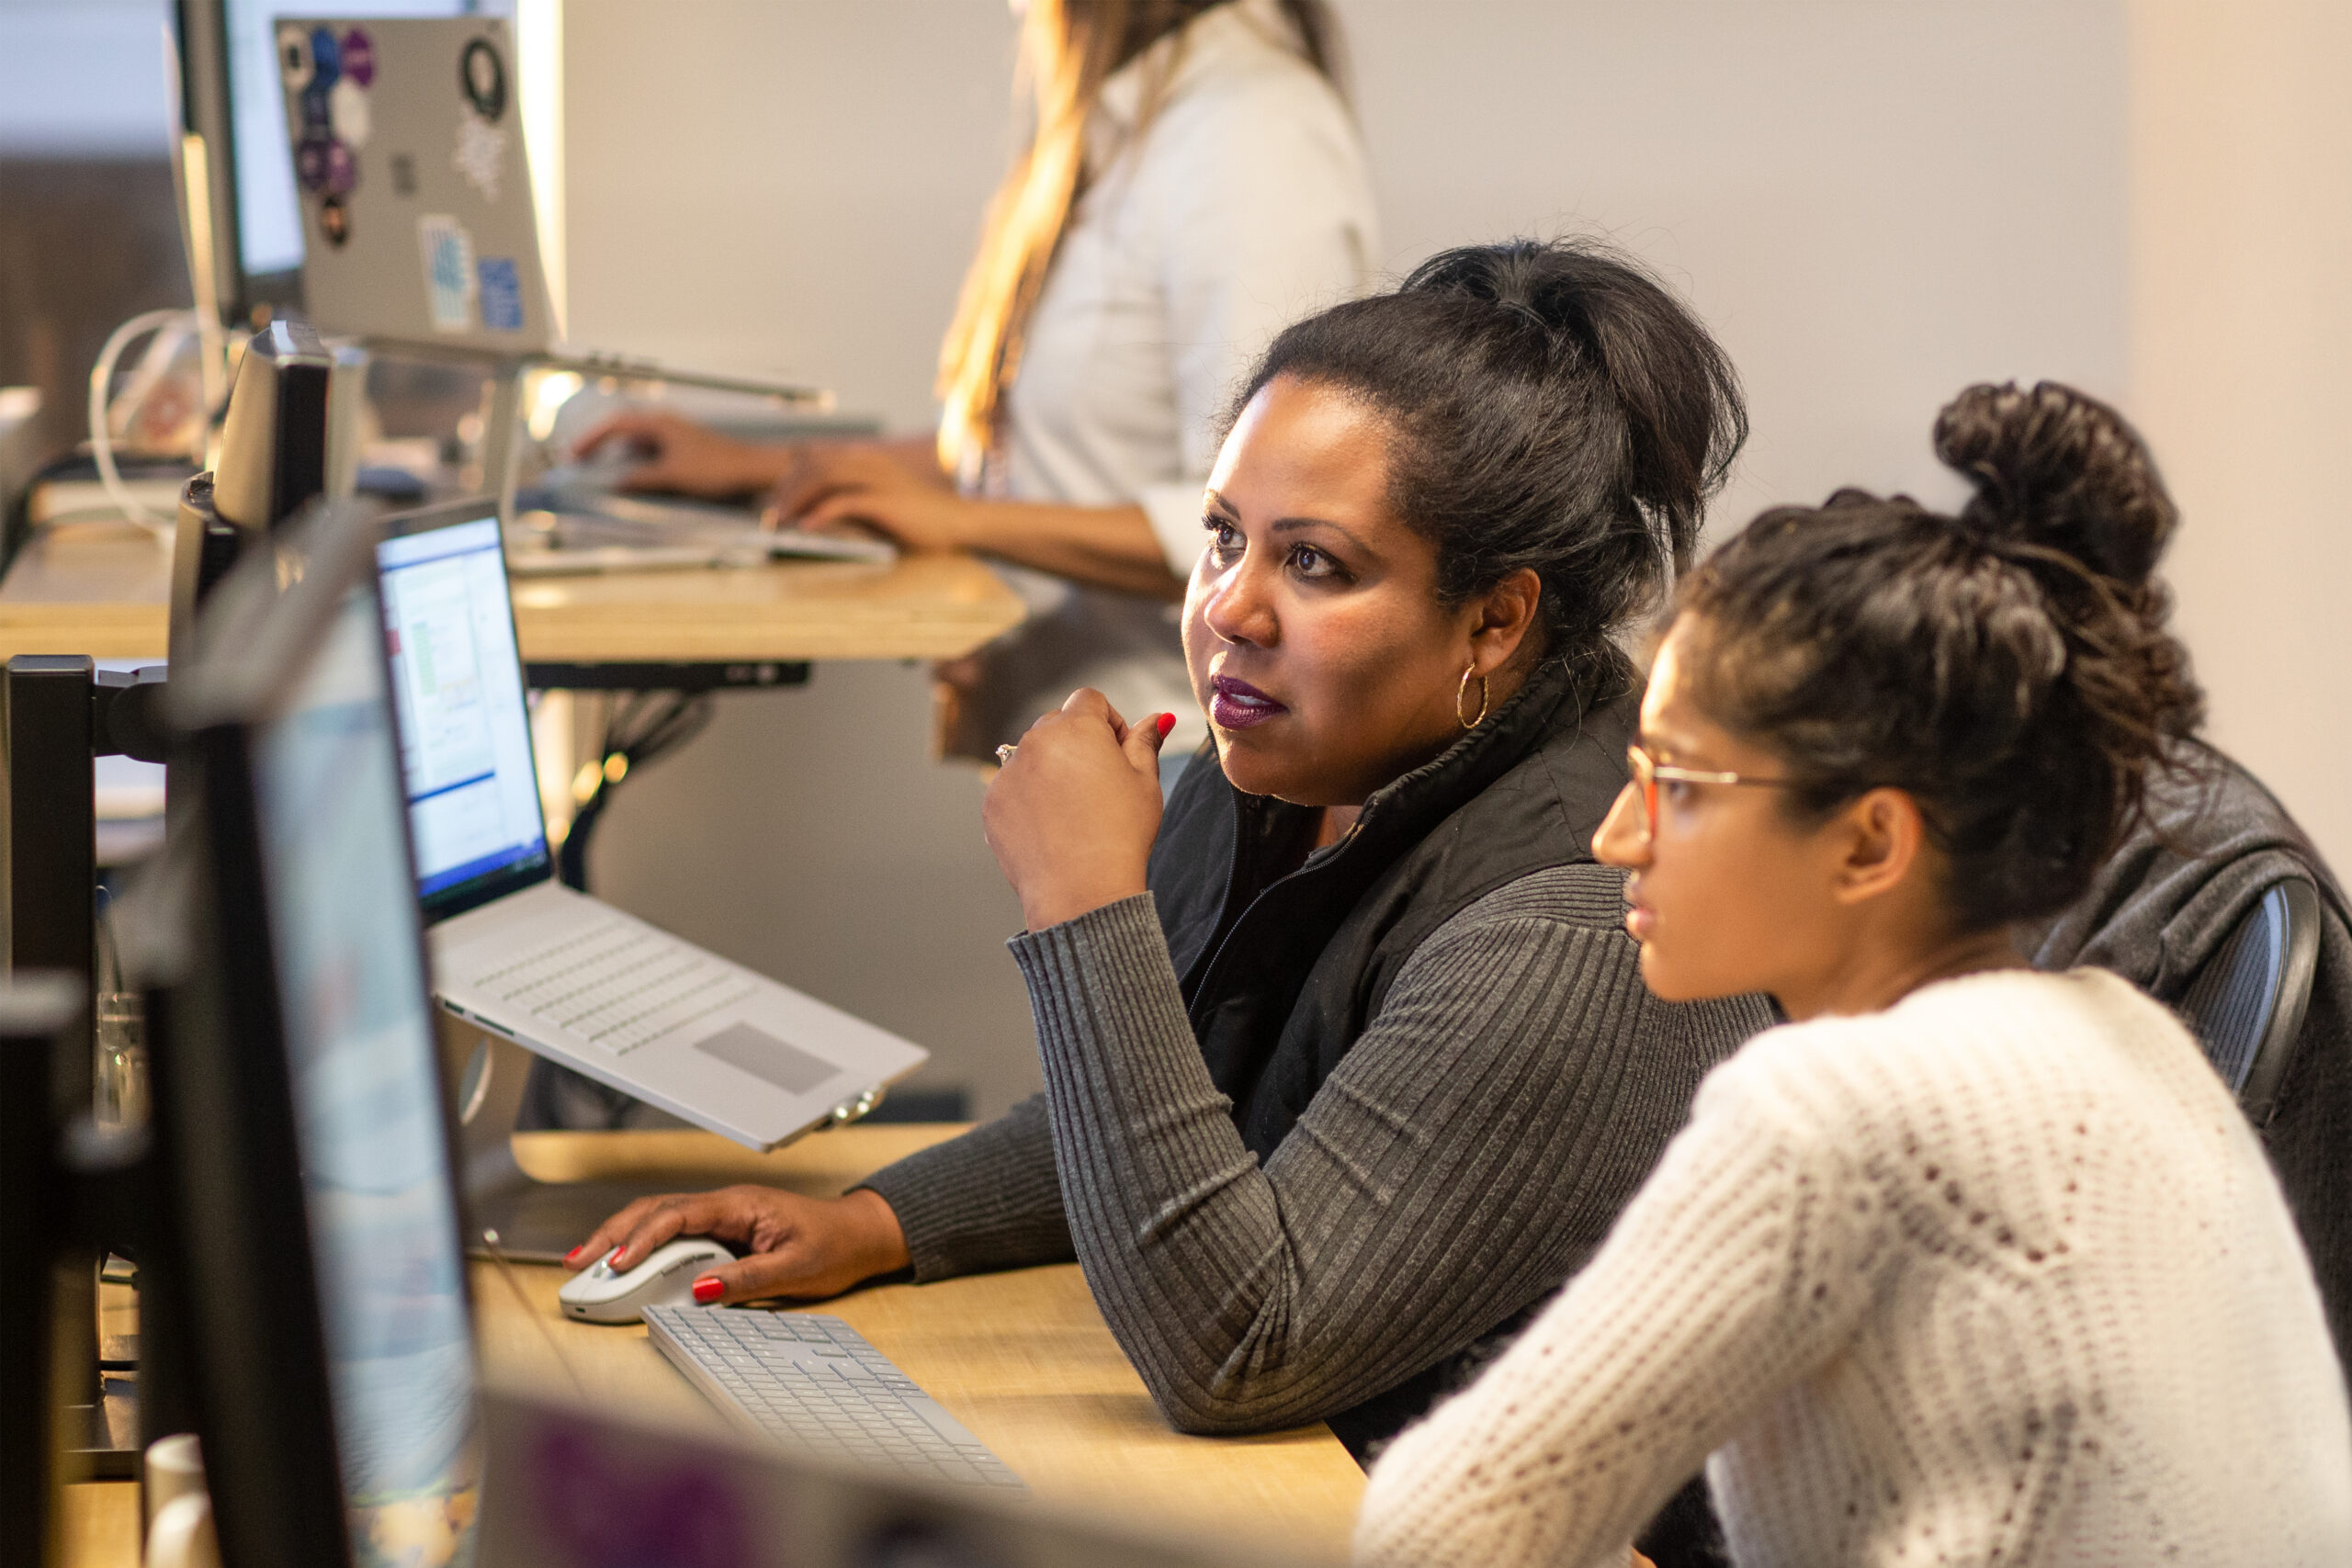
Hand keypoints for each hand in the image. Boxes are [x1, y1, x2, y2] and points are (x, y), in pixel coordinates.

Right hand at [563, 1185, 910, 1305]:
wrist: (858, 1234)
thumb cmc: (834, 1246)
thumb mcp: (795, 1270)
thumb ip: (747, 1280)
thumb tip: (701, 1291)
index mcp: (741, 1205)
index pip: (677, 1214)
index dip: (641, 1238)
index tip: (616, 1263)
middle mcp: (725, 1205)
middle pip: (655, 1210)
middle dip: (612, 1234)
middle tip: (577, 1262)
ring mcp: (720, 1216)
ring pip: (658, 1219)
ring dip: (621, 1239)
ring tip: (585, 1264)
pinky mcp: (720, 1231)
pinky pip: (673, 1234)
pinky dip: (643, 1247)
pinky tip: (622, 1265)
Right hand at [570, 410, 779, 499]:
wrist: (753, 470)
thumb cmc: (718, 468)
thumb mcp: (673, 475)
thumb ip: (642, 478)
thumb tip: (618, 483)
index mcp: (659, 423)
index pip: (615, 424)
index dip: (591, 438)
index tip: (574, 454)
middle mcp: (666, 425)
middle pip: (623, 430)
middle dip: (600, 445)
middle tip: (580, 461)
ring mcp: (675, 437)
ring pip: (638, 443)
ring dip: (619, 455)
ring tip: (600, 471)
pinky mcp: (684, 450)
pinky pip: (652, 454)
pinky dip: (637, 464)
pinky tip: (634, 478)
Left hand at [767, 442, 950, 522]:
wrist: (958, 523)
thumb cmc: (920, 519)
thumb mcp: (879, 504)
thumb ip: (849, 501)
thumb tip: (816, 512)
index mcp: (866, 459)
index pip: (816, 457)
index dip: (790, 478)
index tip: (776, 501)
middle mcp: (869, 462)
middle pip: (813, 464)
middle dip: (786, 488)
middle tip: (771, 515)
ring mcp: (877, 478)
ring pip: (823, 478)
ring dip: (796, 499)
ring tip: (780, 521)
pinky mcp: (885, 500)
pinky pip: (844, 502)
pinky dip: (820, 514)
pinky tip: (806, 528)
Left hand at [983, 689, 1173, 930]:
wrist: (1082, 891)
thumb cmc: (1121, 835)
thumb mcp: (1145, 783)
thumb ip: (1145, 742)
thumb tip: (1156, 718)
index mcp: (1076, 728)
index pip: (1089, 700)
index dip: (1109, 722)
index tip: (1118, 753)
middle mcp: (1035, 742)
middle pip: (1057, 724)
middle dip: (1078, 744)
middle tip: (1099, 786)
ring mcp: (1008, 773)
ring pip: (1032, 756)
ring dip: (1052, 770)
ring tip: (1075, 812)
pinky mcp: (992, 803)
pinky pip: (1013, 788)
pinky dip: (1030, 800)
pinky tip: (1053, 829)